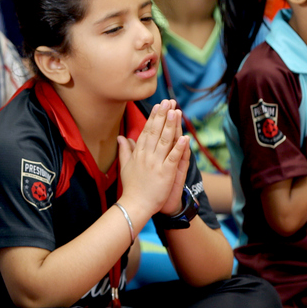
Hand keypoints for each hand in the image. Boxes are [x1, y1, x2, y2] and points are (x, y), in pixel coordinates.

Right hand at [117, 101, 189, 217]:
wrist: (134, 206)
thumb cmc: (131, 188)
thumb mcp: (125, 166)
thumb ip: (125, 150)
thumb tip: (121, 137)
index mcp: (139, 153)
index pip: (147, 131)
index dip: (154, 118)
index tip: (158, 105)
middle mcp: (147, 156)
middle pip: (156, 132)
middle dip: (163, 116)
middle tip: (168, 101)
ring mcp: (156, 163)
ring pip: (165, 141)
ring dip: (171, 126)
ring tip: (176, 112)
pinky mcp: (165, 173)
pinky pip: (174, 158)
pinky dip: (179, 147)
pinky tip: (185, 137)